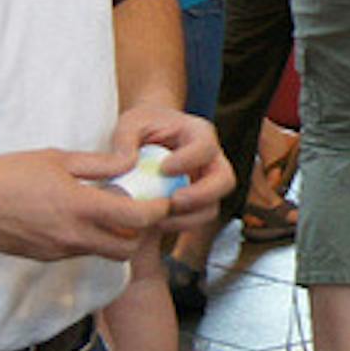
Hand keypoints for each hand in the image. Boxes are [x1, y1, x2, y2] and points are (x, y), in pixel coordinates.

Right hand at [0, 150, 168, 261]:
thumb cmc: (10, 173)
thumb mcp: (58, 159)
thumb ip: (100, 164)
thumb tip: (131, 162)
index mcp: (81, 207)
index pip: (137, 220)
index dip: (157, 212)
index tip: (163, 201)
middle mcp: (74, 236)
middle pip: (126, 249)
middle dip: (139, 234)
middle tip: (137, 212)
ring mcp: (58, 251)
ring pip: (102, 253)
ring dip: (113, 238)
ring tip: (106, 212)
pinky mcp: (45, 258)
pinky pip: (79, 252)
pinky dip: (89, 240)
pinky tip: (78, 218)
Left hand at [104, 106, 235, 233]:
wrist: (147, 137)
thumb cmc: (142, 126)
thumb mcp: (130, 124)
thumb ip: (124, 140)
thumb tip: (127, 164)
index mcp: (199, 133)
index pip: (206, 147)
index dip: (189, 160)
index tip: (163, 169)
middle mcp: (211, 160)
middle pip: (224, 181)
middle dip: (201, 196)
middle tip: (173, 202)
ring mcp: (206, 184)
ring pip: (211, 208)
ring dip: (186, 218)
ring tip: (157, 219)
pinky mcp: (195, 204)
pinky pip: (194, 221)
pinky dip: (175, 226)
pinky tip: (152, 224)